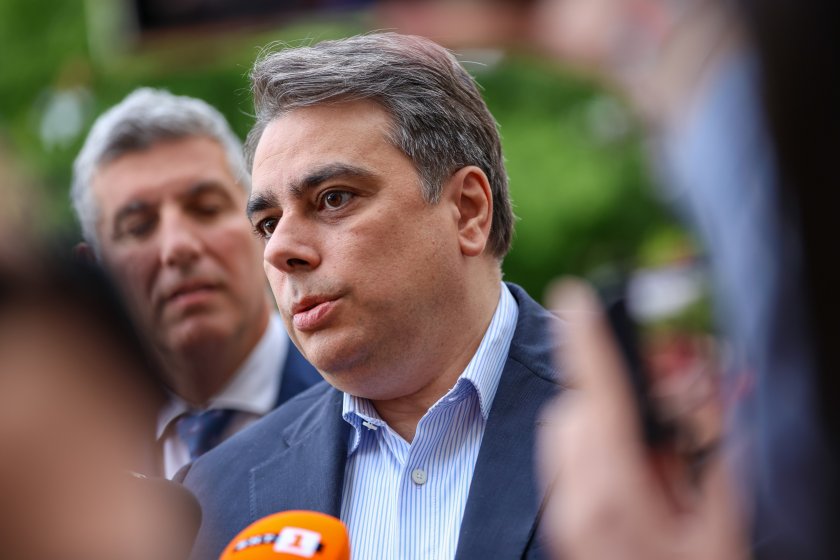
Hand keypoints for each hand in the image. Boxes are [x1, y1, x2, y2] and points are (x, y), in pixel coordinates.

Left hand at [537, 279, 746, 558]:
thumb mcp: (721, 528)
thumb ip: (714, 460)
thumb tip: (714, 404)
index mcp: (618, 494)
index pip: (598, 397)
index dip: (587, 341)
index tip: (576, 296)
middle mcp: (578, 500)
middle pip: (573, 412)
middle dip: (606, 397)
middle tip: (654, 426)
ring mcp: (566, 515)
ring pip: (564, 435)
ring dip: (597, 424)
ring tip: (648, 464)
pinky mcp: (563, 524)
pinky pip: (564, 465)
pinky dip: (590, 452)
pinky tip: (632, 484)